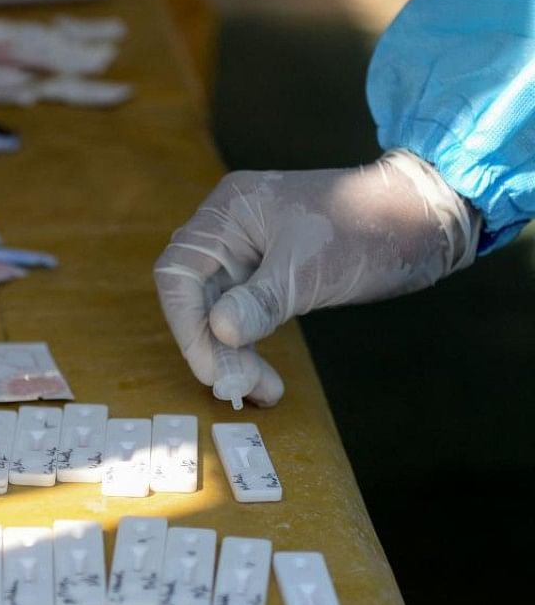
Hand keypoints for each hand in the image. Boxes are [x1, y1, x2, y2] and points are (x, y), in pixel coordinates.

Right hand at [153, 149, 479, 406]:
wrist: (425, 216)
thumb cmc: (369, 226)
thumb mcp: (311, 267)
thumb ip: (261, 301)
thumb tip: (219, 331)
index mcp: (228, 213)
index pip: (179, 273)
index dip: (187, 324)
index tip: (212, 368)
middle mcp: (229, 231)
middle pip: (195, 296)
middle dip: (213, 346)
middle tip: (238, 388)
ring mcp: (249, 252)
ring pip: (219, 311)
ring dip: (233, 353)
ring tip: (258, 390)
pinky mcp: (271, 274)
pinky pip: (244, 314)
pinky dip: (251, 345)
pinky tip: (262, 375)